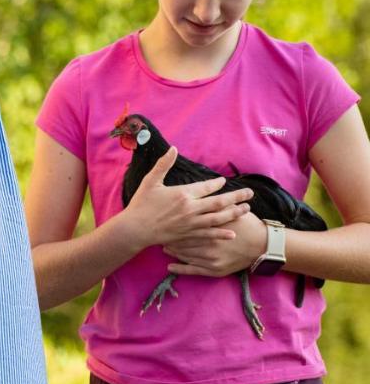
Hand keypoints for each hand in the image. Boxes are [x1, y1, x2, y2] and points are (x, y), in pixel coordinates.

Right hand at [121, 147, 253, 247]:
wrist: (134, 229)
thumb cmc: (141, 204)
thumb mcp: (150, 181)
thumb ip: (163, 165)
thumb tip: (174, 148)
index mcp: (183, 194)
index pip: (207, 187)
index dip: (217, 184)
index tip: (224, 182)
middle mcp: (191, 209)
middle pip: (219, 202)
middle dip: (236, 197)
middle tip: (250, 193)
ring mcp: (191, 224)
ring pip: (218, 218)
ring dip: (234, 213)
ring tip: (246, 209)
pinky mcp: (188, 235)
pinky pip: (209, 235)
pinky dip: (221, 234)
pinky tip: (232, 233)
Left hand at [164, 212, 268, 276]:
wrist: (263, 246)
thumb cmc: (248, 226)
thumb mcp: (233, 210)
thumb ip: (218, 203)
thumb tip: (204, 190)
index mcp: (213, 226)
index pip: (187, 224)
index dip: (176, 223)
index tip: (167, 220)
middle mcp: (210, 243)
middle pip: (183, 240)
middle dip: (171, 237)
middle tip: (161, 234)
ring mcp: (211, 258)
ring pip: (185, 255)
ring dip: (173, 251)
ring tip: (164, 247)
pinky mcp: (214, 270)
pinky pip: (193, 270)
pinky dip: (180, 268)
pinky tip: (169, 266)